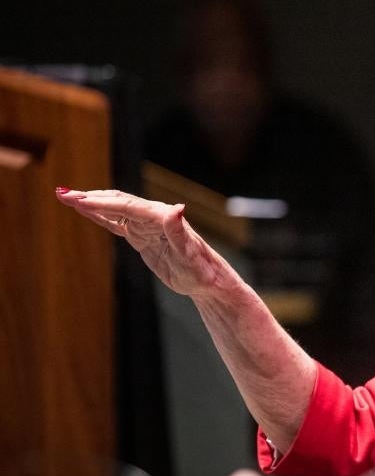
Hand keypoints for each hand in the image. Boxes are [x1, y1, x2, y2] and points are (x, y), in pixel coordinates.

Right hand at [55, 188, 226, 296]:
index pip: (129, 207)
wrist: (209, 282)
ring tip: (66, 197)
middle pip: (118, 202)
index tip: (80, 200)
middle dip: (90, 198)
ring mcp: (148, 226)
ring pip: (115, 210)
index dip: (104, 203)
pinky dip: (100, 216)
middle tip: (63, 194)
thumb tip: (177, 208)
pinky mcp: (144, 237)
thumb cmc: (203, 271)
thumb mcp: (191, 254)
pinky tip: (85, 211)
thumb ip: (180, 232)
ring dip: (92, 203)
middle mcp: (155, 217)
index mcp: (164, 218)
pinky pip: (118, 223)